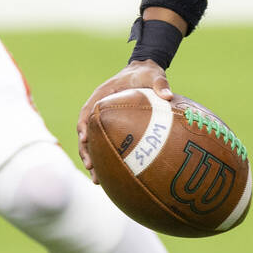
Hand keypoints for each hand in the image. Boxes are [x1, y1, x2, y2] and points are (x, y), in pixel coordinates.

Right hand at [76, 61, 172, 183]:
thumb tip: (168, 96)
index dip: (84, 126)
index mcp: (103, 94)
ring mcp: (104, 117)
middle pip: (85, 130)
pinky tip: (110, 175)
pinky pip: (103, 142)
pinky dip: (104, 157)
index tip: (84, 139)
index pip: (87, 111)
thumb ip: (160, 84)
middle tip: (90, 167)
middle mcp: (99, 107)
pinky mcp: (111, 125)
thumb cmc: (146, 74)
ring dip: (92, 158)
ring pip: (92, 140)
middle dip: (85, 150)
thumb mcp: (154, 75)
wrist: (144, 72)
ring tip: (96, 181)